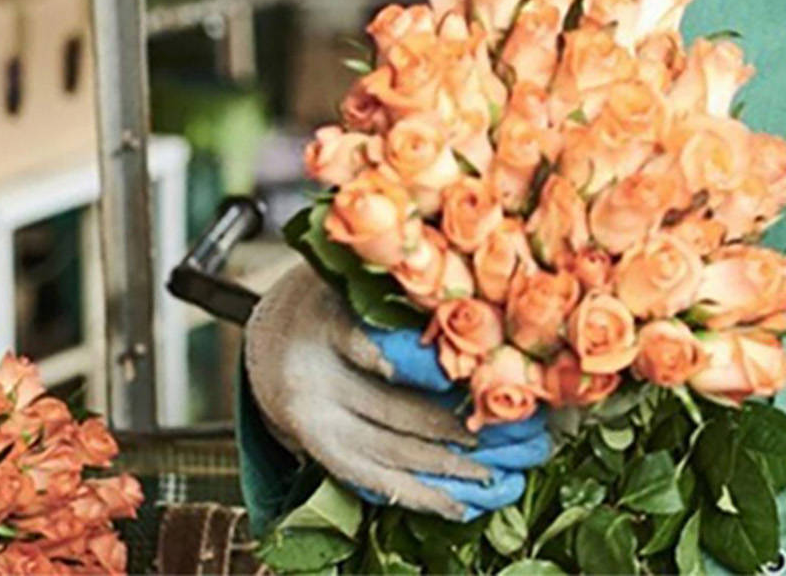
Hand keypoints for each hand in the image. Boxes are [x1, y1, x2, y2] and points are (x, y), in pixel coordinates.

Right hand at [244, 261, 551, 519]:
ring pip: (386, 454)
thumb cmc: (330, 298)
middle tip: (511, 434)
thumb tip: (468, 323)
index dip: (419, 368)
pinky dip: (417, 495)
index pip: (371, 350)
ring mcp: (316, 425)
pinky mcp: (322, 453)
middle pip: (391, 411)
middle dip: (454, 427)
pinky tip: (459, 505)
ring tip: (496, 475)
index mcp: (322, 328)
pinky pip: (372, 482)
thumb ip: (401, 297)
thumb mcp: (355, 281)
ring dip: (444, 469)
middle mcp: (315, 384)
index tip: (463, 379)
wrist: (274, 334)